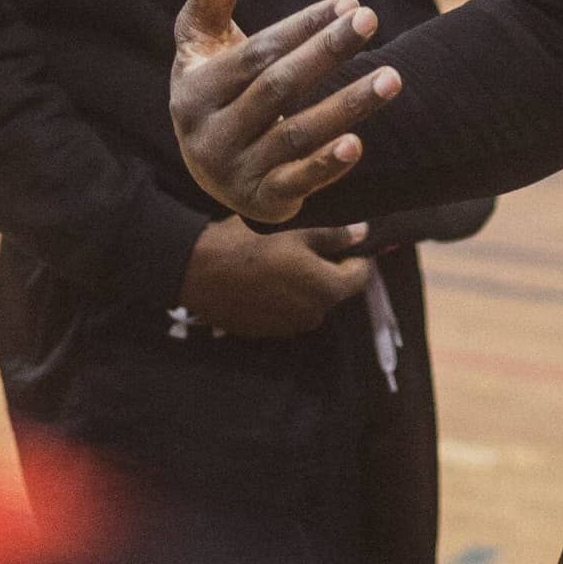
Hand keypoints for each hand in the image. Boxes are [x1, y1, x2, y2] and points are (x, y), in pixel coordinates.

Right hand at [167, 0, 401, 223]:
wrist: (209, 159)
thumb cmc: (215, 80)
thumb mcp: (203, 35)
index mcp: (195, 89)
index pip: (257, 54)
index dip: (303, 28)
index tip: (349, 3)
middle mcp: (209, 135)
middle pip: (279, 89)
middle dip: (327, 53)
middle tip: (371, 18)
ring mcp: (234, 173)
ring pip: (296, 135)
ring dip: (347, 106)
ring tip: (393, 76)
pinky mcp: (261, 203)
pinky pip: (297, 183)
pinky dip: (326, 166)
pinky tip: (358, 142)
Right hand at [178, 215, 375, 336]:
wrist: (199, 271)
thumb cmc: (251, 244)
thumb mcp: (296, 231)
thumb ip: (334, 236)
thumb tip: (363, 233)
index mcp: (326, 290)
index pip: (360, 277)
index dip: (356, 256)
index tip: (344, 240)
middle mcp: (313, 316)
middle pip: (334, 291)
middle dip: (327, 269)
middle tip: (306, 244)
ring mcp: (287, 328)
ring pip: (309, 302)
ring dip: (303, 284)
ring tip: (281, 260)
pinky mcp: (265, 332)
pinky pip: (286, 312)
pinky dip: (282, 297)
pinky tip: (263, 278)